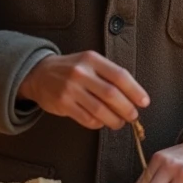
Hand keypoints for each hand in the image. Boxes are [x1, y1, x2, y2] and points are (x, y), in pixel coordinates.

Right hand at [17, 51, 148, 130]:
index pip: (119, 75)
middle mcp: (81, 72)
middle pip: (111, 94)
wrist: (38, 73)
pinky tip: (101, 122)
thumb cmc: (71, 69)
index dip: (135, 91)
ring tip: (119, 122)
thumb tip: (134, 95)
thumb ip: (109, 74)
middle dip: (127, 109)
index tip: (144, 102)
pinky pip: (86, 118)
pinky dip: (98, 123)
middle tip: (133, 116)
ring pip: (100, 109)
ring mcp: (70, 88)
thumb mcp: (89, 62)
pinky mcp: (62, 103)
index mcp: (92, 59)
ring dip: (114, 120)